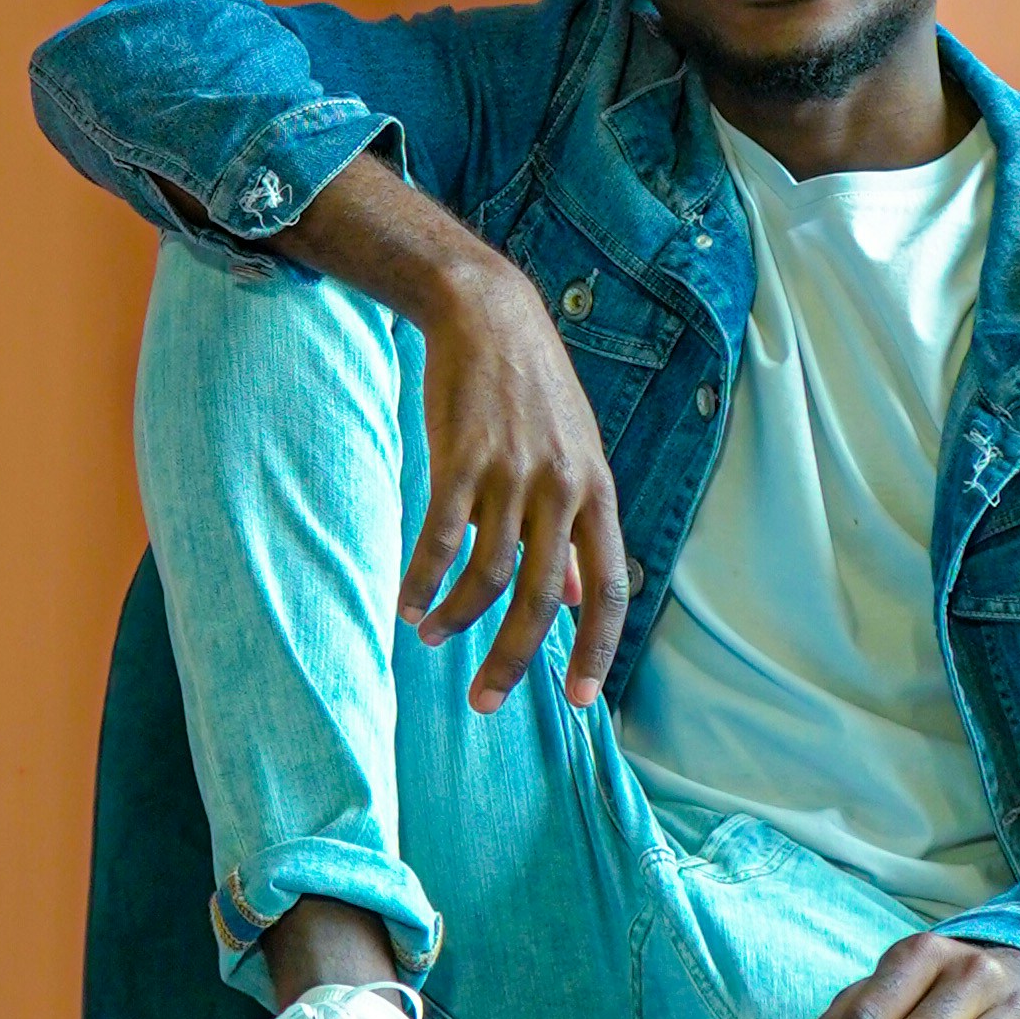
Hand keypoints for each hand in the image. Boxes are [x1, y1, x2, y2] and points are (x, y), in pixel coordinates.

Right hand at [406, 253, 630, 708]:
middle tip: (485, 703)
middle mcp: (561, 489)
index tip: (579, 701)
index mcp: (597, 493)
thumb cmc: (533, 393)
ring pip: (488, 575)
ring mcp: (512, 473)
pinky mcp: (463, 458)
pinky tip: (409, 603)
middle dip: (514, 661)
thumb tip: (574, 599)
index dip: (598, 650)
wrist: (488, 315)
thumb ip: (574, 530)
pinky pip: (441, 537)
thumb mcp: (575, 456)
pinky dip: (423, 579)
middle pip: (543, 600)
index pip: (610, 589)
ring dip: (457, 619)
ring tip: (432, 636)